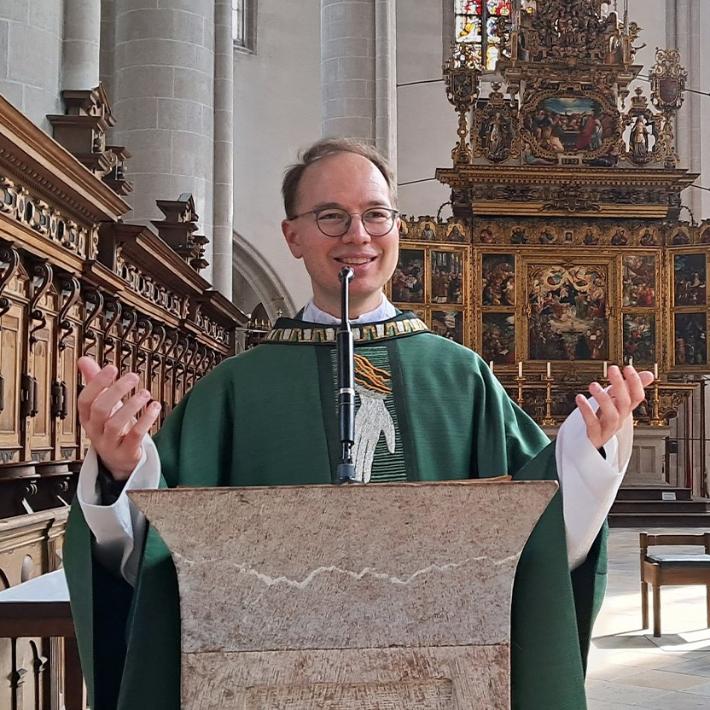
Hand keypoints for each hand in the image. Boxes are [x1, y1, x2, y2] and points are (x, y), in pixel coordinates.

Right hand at [77, 357, 161, 480]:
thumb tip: (84, 360)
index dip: (96, 383)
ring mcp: (110, 443)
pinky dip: (145, 420)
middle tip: (133, 377)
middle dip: (116, 390)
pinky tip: (154, 407)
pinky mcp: (126, 452)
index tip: (111, 368)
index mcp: (88, 418)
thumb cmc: (112, 428)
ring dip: (132, 405)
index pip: (85, 400)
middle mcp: (96, 430)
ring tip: (145, 393)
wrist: (119, 460)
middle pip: (100, 409)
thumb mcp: (102, 406)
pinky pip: (135, 436)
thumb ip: (94, 382)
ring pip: (116, 424)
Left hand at [576, 365, 653, 449]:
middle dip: (620, 385)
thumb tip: (649, 374)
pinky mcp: (595, 435)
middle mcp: (619, 418)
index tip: (628, 368)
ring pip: (611, 415)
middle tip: (613, 370)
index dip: (635, 383)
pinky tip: (579, 398)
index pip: (637, 397)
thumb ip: (630, 388)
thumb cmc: (605, 419)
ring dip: (603, 399)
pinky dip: (586, 411)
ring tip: (593, 385)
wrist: (594, 443)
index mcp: (625, 409)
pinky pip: (593, 424)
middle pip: (624, 403)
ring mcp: (608, 428)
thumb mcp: (618, 402)